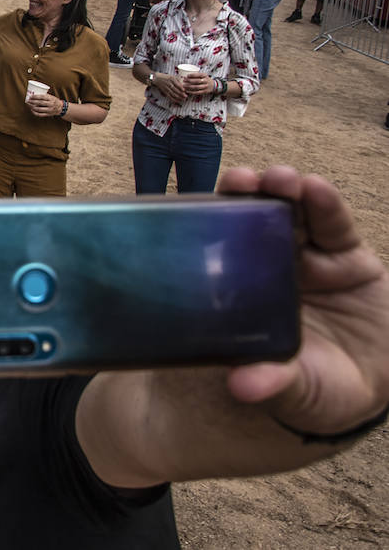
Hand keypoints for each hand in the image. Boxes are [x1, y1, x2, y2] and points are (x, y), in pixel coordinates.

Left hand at [26, 93, 59, 117]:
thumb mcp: (51, 96)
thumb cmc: (54, 100)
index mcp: (51, 98)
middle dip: (32, 101)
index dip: (35, 96)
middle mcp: (50, 104)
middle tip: (28, 100)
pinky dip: (35, 113)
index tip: (30, 96)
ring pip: (39, 109)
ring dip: (32, 107)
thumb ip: (44, 95)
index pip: (42, 97)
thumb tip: (34, 93)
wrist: (61, 108)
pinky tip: (32, 110)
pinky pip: (40, 114)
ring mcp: (49, 110)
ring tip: (29, 105)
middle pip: (40, 103)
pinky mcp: (48, 114)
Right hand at [151, 73, 187, 102]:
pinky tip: (177, 101)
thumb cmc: (164, 76)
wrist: (155, 78)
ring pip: (173, 94)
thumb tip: (183, 83)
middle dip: (182, 94)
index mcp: (171, 79)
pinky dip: (173, 99)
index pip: (178, 85)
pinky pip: (169, 96)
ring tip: (183, 99)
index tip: (186, 91)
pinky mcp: (164, 92)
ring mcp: (166, 88)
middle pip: (176, 90)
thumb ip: (177, 80)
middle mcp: (169, 84)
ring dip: (178, 97)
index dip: (182, 88)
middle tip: (186, 96)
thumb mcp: (171, 76)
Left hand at [181, 73, 210, 96]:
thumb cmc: (205, 79)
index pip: (198, 75)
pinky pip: (197, 92)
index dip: (192, 75)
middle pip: (197, 81)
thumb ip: (197, 75)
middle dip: (189, 81)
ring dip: (189, 86)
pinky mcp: (205, 91)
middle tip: (184, 80)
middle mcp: (206, 81)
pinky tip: (187, 91)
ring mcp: (205, 86)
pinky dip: (191, 92)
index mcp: (205, 75)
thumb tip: (186, 76)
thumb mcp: (203, 75)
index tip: (187, 76)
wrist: (213, 85)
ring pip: (196, 87)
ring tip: (184, 86)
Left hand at [218, 167, 388, 433]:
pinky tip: (316, 188)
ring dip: (285, 190)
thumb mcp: (292, 388)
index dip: (208, 223)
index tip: (196, 205)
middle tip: (239, 180)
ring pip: (292, 214)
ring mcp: (308, 258)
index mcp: (242, 292)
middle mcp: (270, 267)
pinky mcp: (348, 256)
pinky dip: (325, 204)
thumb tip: (241, 386)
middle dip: (244, 195)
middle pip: (251, 220)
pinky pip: (334, 225)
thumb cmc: (316, 387)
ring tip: (280, 178)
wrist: (372, 388)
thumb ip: (270, 381)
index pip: (219, 248)